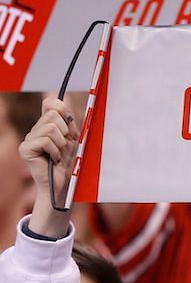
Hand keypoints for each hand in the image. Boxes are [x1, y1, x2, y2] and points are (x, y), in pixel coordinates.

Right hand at [20, 97, 77, 236]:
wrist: (63, 185)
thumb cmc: (70, 164)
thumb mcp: (73, 140)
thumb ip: (68, 121)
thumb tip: (59, 97)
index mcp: (46, 125)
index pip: (51, 103)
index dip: (62, 109)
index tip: (70, 125)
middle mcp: (35, 130)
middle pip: (54, 115)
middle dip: (66, 132)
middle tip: (65, 148)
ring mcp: (28, 139)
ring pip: (50, 127)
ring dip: (61, 143)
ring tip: (59, 155)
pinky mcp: (25, 149)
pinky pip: (45, 140)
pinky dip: (55, 151)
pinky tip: (53, 160)